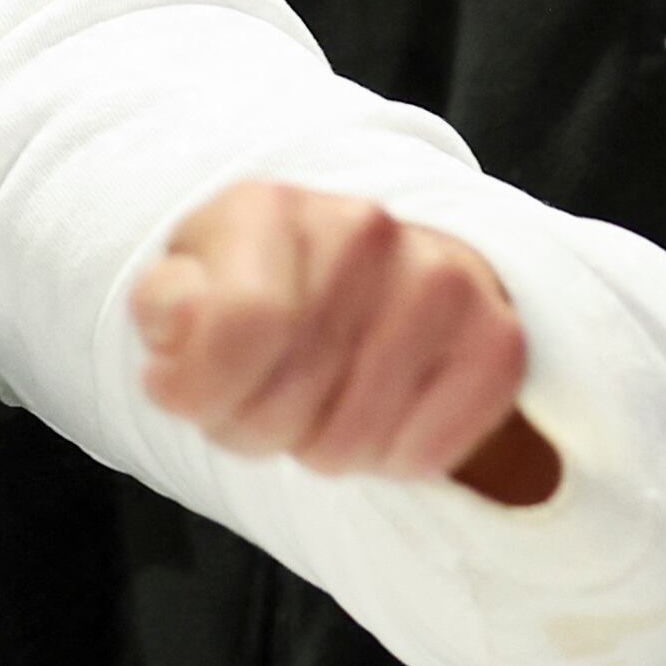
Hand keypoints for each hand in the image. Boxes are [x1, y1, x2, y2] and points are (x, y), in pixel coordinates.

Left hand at [132, 181, 566, 504]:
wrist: (376, 276)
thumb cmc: (261, 285)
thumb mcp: (189, 280)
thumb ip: (168, 303)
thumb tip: (178, 320)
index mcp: (271, 208)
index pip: (239, 328)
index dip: (202, 392)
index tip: (189, 392)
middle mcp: (366, 229)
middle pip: (288, 401)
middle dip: (254, 429)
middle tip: (258, 405)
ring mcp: (443, 282)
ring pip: (352, 440)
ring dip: (318, 449)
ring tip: (315, 407)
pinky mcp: (498, 343)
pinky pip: (424, 454)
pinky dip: (388, 457)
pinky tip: (375, 414)